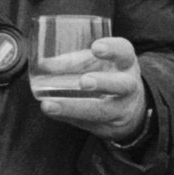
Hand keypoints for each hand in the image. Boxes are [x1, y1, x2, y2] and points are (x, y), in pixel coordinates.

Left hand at [31, 34, 146, 139]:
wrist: (128, 109)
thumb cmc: (107, 75)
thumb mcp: (96, 64)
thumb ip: (72, 62)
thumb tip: (45, 64)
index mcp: (125, 63)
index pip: (124, 52)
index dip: (112, 49)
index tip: (96, 48)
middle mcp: (128, 86)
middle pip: (121, 85)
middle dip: (103, 82)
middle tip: (84, 81)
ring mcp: (121, 109)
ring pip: (102, 111)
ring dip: (75, 108)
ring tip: (51, 106)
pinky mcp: (109, 126)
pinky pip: (89, 124)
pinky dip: (68, 117)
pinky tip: (52, 113)